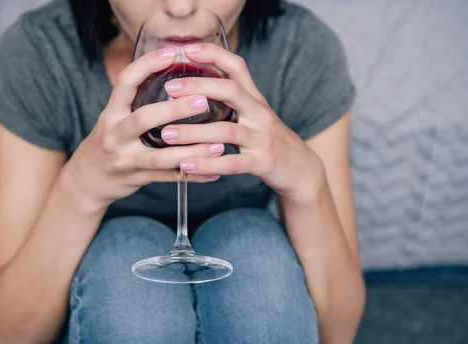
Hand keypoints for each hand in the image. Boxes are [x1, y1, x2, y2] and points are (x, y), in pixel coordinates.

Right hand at [63, 47, 225, 207]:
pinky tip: (214, 173)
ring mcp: (125, 160)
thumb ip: (136, 101)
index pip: (126, 82)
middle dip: (175, 110)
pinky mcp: (137, 179)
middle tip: (203, 100)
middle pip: (144, 119)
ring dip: (192, 151)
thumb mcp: (114, 118)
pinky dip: (193, 176)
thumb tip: (174, 75)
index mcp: (111, 113)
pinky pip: (169, 178)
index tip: (173, 52)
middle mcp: (115, 135)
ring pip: (160, 157)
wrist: (86, 181)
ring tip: (219, 144)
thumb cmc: (109, 142)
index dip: (148, 64)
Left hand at [161, 43, 326, 204]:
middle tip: (169, 89)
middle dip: (198, 86)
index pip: (237, 66)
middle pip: (230, 91)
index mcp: (255, 99)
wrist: (301, 170)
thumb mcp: (254, 116)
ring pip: (225, 131)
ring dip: (193, 132)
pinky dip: (207, 163)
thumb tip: (193, 91)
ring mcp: (262, 139)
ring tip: (166, 134)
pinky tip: (186, 164)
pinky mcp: (262, 163)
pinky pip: (231, 163)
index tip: (186, 49)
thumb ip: (231, 103)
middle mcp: (260, 114)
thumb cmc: (268, 141)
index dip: (213, 54)